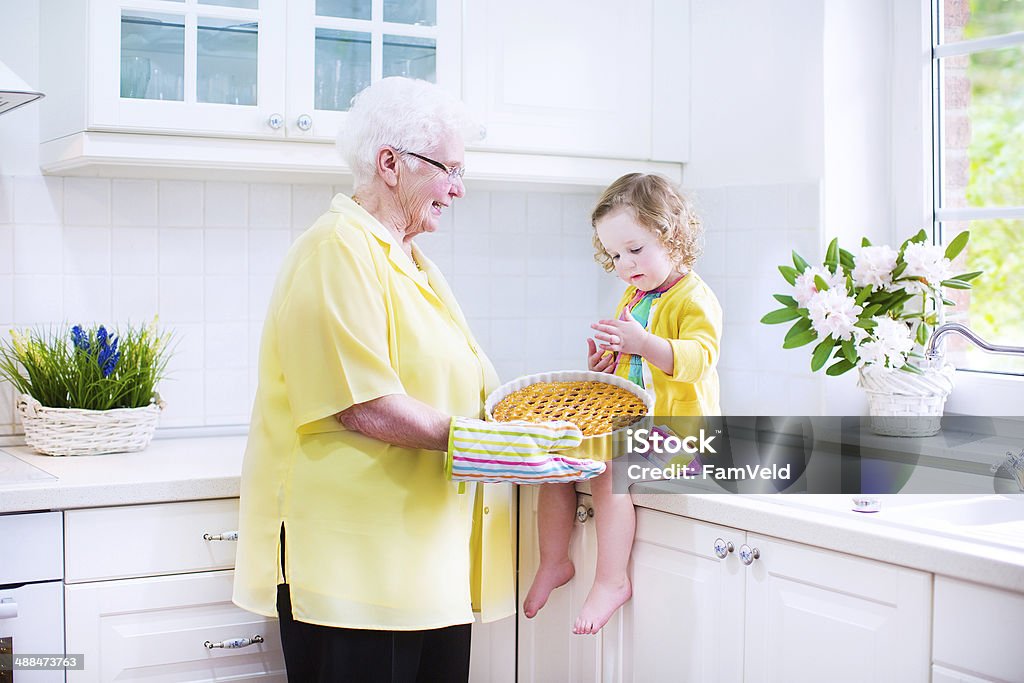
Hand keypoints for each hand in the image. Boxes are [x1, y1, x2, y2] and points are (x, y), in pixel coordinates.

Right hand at [447, 417, 604, 483]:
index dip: (590, 467)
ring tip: (578, 460)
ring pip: (553, 471)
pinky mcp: (516, 468)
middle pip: (565, 472)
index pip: (573, 469)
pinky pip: (541, 468)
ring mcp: (525, 473)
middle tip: (595, 464)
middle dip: (581, 468)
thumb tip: (577, 434)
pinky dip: (551, 463)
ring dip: (568, 466)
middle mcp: (536, 475)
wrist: (468, 449)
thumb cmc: (497, 442)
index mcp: (542, 469)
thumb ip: (556, 434)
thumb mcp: (532, 434)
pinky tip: (551, 456)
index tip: (603, 466)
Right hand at [587, 338, 614, 372]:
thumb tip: (589, 338)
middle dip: (605, 360)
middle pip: (599, 365)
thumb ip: (591, 347)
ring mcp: (599, 374)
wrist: (596, 372)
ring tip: (613, 360)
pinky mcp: (604, 377)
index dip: (598, 355)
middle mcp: (594, 369)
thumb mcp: (592, 354)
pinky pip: (608, 374)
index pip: (593, 359)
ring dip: (609, 365)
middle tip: (611, 354)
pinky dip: (611, 369)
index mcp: (591, 362)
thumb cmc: (595, 362)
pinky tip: (613, 365)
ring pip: (604, 370)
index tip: (603, 350)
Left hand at [590, 311, 648, 355]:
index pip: (611, 322)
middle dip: (599, 327)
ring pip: (609, 338)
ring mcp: (621, 340)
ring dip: (602, 336)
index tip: (599, 321)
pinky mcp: (621, 347)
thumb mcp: (633, 321)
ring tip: (595, 335)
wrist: (645, 343)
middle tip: (592, 325)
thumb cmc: (639, 332)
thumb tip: (625, 307)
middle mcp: (620, 332)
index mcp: (623, 325)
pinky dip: (606, 346)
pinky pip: (612, 347)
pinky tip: (600, 345)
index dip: (604, 321)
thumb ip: (627, 315)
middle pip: (608, 329)